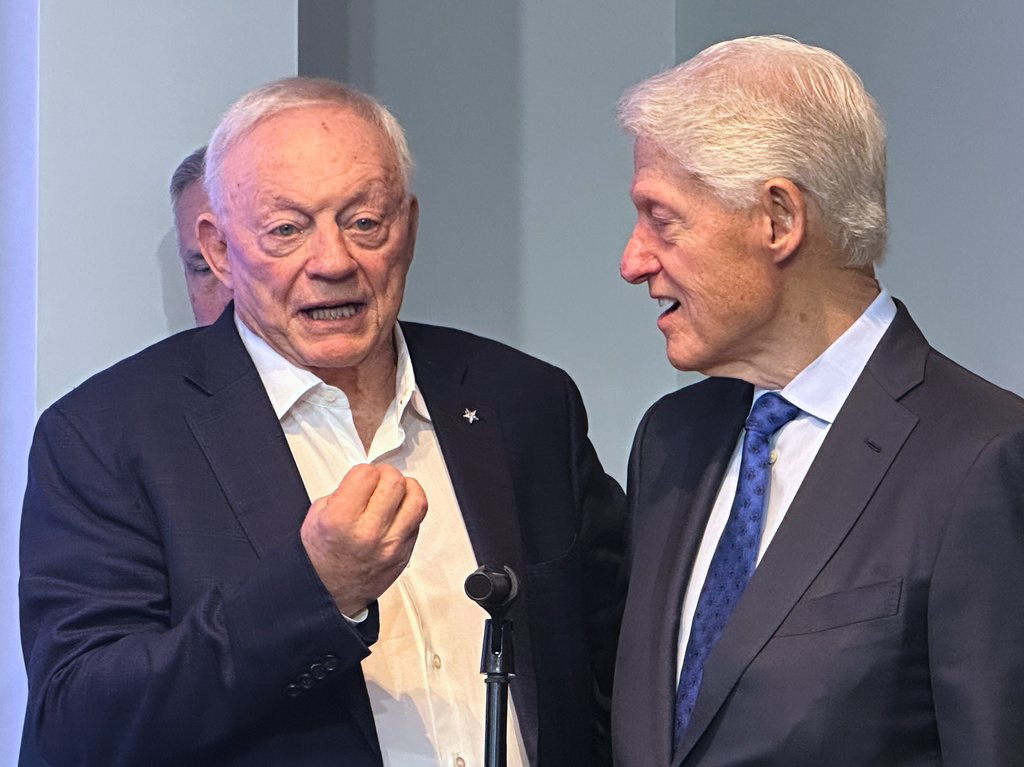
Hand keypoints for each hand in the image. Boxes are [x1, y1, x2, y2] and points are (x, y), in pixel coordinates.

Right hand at [300, 463, 426, 616]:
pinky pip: (418, 522)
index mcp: (340, 520)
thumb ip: (343, 492)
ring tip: (395, 493)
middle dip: (385, 475)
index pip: (366, 474)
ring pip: (417, 500)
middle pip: (395, 482)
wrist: (328, 594)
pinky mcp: (404, 555)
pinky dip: (409, 511)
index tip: (361, 478)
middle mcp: (368, 533)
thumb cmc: (320, 558)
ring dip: (406, 490)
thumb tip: (368, 478)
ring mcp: (390, 546)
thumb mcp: (316, 516)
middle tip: (378, 482)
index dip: (364, 472)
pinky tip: (396, 513)